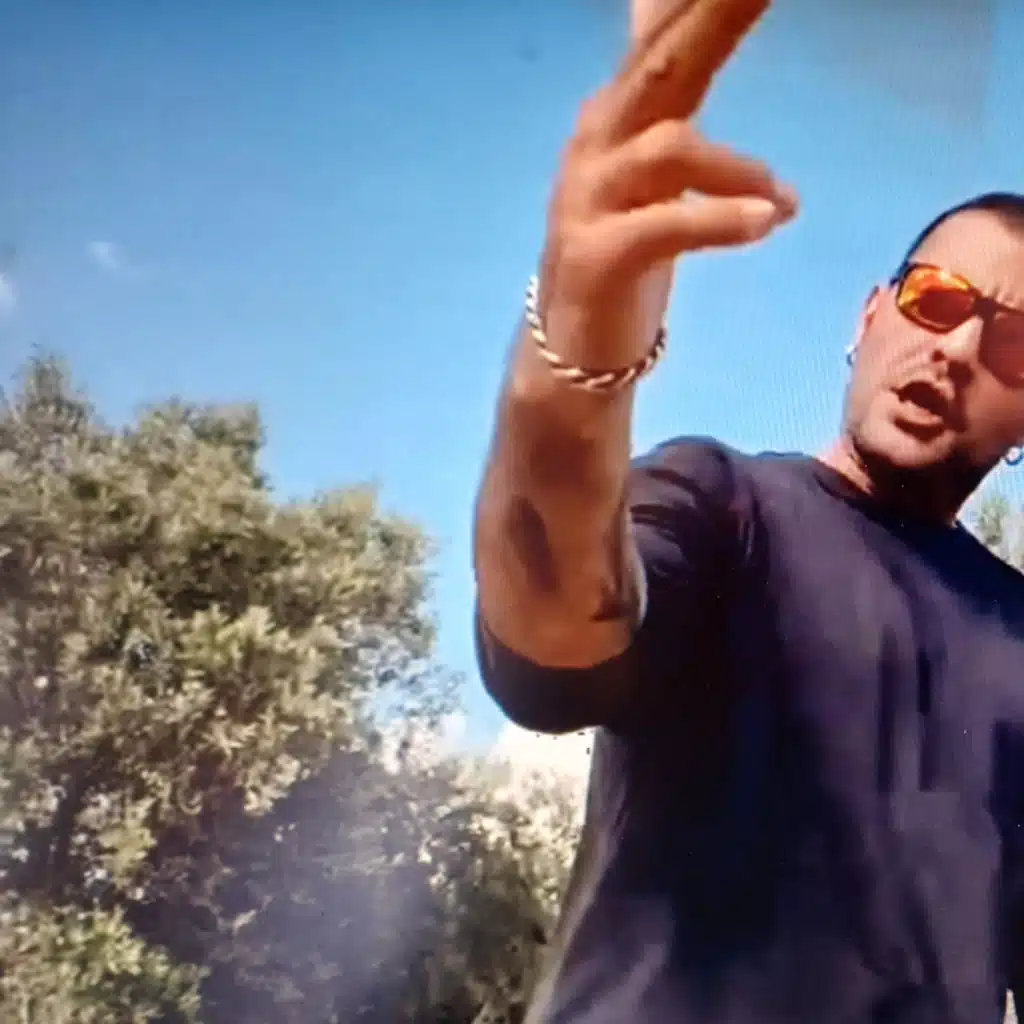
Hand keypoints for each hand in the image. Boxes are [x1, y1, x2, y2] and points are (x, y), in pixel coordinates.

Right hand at [539, 0, 796, 370]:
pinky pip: (663, 228)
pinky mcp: (595, 256)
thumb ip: (666, 78)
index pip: (665, 32)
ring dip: (738, 168)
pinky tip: (769, 220)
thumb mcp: (651, 155)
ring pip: (668, 149)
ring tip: (784, 197)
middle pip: (662, 65)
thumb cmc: (625, 244)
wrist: (574, 344)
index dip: (700, 3)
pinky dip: (719, 219)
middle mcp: (599, 140)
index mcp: (620, 110)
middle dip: (715, 21)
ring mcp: (589, 198)